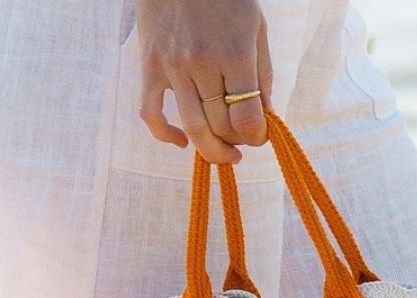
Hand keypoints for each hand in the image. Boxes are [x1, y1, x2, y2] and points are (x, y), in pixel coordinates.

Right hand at [137, 0, 272, 163]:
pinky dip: (165, 136)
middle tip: (241, 137)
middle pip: (221, 128)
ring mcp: (173, 67)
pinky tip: (182, 141)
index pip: (247, 119)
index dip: (257, 136)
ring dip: (211, 151)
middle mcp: (202, 63)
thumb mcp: (255, 27)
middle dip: (237, 141)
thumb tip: (265, 118)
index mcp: (234, 54)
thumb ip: (262, 74)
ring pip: (192, 129)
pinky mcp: (150, 66)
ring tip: (224, 152)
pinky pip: (151, 114)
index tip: (259, 135)